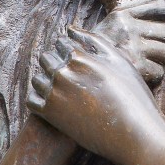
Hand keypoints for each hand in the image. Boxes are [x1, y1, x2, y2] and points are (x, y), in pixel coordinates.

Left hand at [26, 28, 159, 164]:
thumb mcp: (119, 61)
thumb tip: (70, 29)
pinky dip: (39, 99)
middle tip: (71, 76)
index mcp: (79, 57)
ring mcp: (54, 93)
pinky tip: (54, 102)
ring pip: (37, 78)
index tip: (78, 61)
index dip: (69, 50)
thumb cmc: (131, 95)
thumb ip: (94, 41)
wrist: (132, 134)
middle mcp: (63, 73)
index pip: (61, 43)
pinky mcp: (50, 114)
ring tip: (64, 90)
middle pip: (46, 58)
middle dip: (55, 63)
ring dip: (46, 81)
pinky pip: (32, 100)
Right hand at [94, 0, 164, 87]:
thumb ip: (134, 10)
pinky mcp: (136, 68)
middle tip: (161, 46)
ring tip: (151, 60)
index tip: (158, 23)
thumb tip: (164, 8)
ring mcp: (133, 48)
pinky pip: (159, 71)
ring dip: (162, 59)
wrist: (78, 66)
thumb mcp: (112, 19)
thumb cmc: (99, 44)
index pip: (162, 7)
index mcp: (123, 14)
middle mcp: (129, 28)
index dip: (164, 16)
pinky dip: (153, 74)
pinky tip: (143, 72)